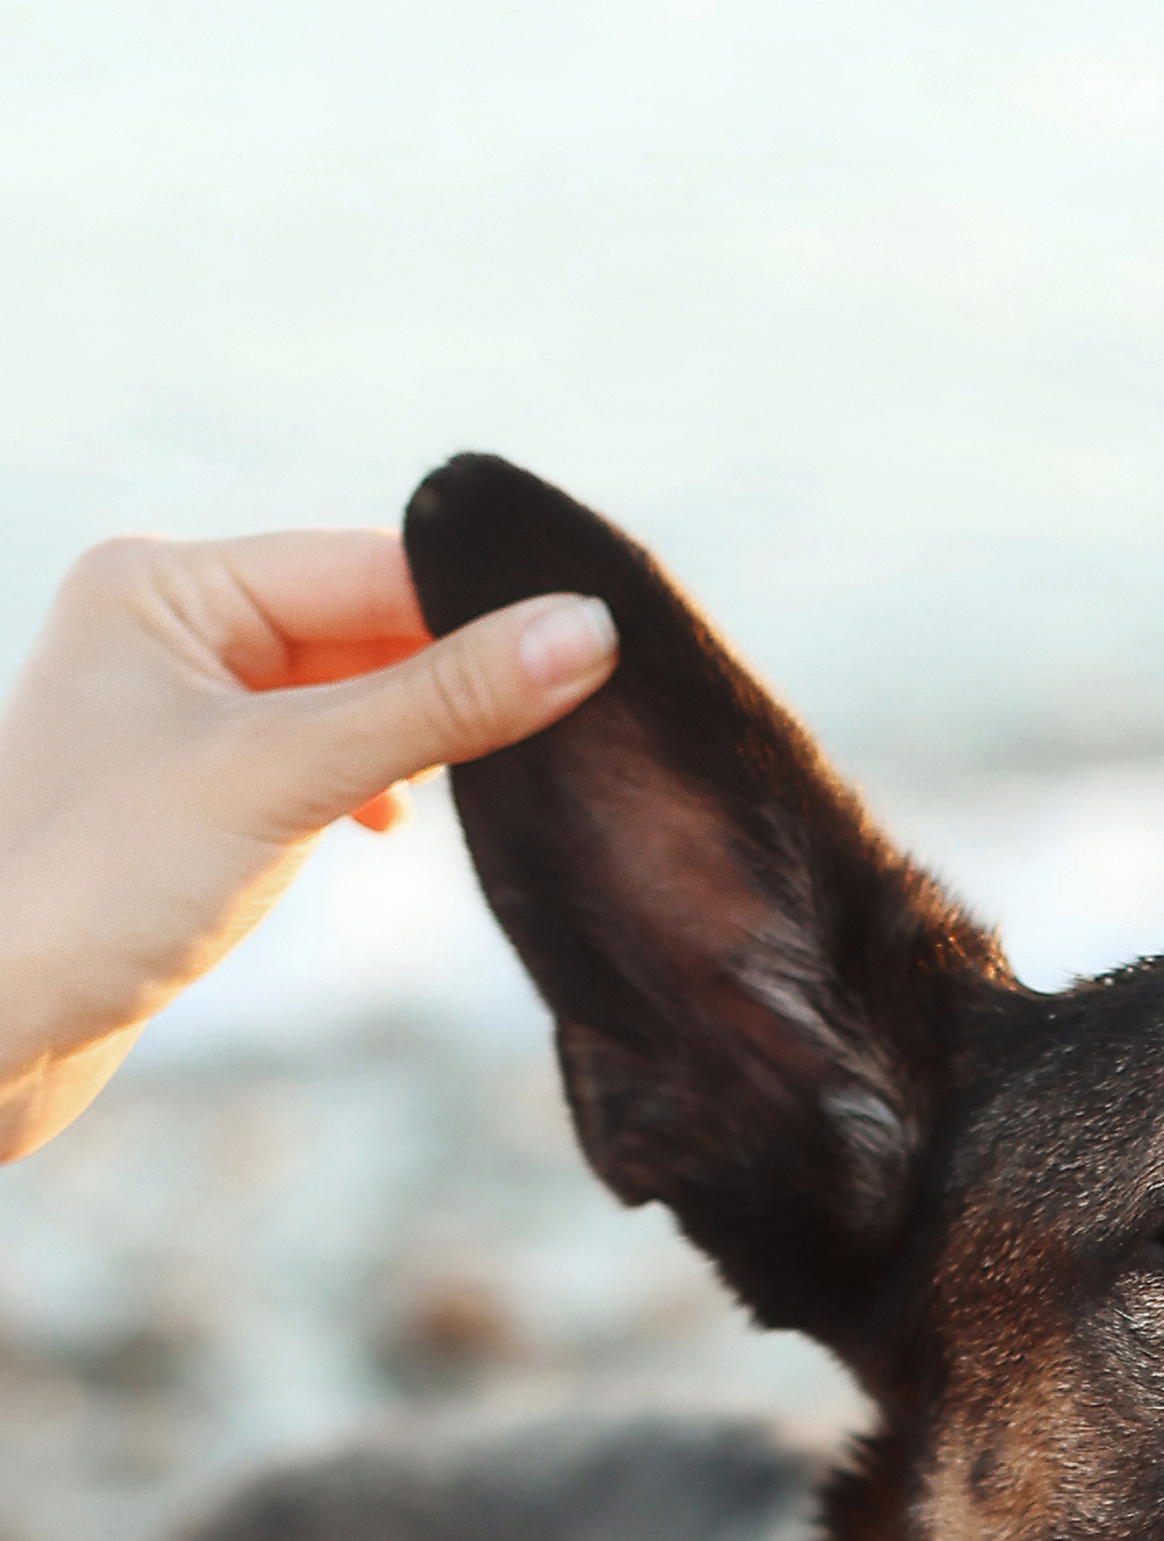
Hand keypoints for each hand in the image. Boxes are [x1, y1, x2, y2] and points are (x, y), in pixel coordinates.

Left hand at [0, 529, 617, 1159]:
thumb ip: (439, 704)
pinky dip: (368, 788)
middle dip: (452, 684)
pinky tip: (389, 832)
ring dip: (415, 743)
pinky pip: (317, 758)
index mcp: (163, 581)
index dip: (482, 612)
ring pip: (349, 698)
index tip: (601, 656)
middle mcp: (164, 626)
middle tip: (569, 734)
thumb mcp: (285, 780)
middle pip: (365, 626)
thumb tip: (588, 632)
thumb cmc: (97, 885)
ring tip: (486, 789)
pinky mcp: (193, 790)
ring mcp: (177, 710)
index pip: (370, 567)